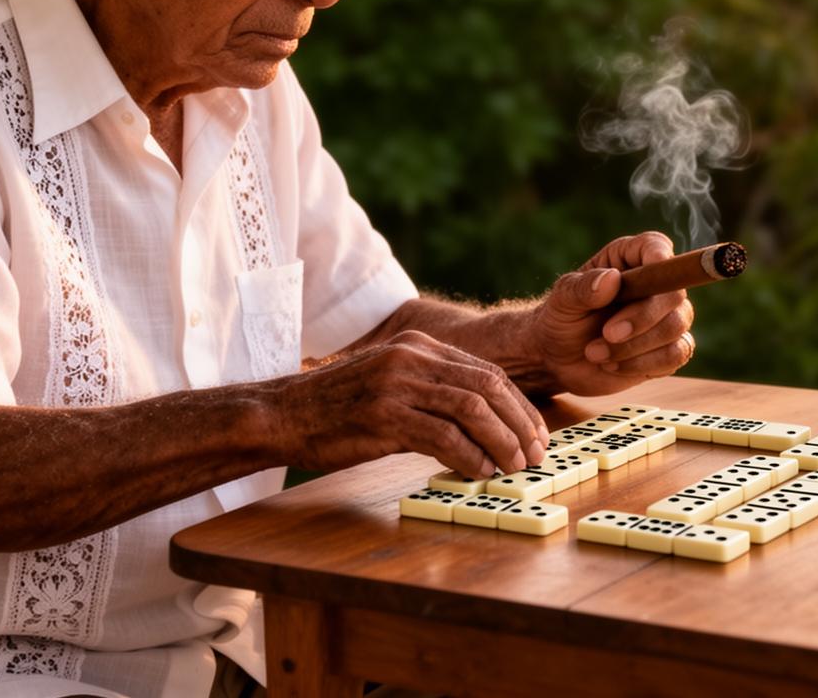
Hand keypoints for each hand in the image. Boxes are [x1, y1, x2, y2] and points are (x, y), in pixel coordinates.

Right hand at [276, 331, 547, 478]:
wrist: (281, 414)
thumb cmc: (336, 409)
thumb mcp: (389, 384)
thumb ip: (431, 394)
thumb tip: (480, 426)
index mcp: (418, 345)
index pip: (487, 372)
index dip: (518, 406)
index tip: (536, 434)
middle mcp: (411, 357)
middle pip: (487, 387)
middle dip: (519, 424)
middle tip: (535, 454)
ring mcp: (397, 383)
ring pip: (471, 408)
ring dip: (501, 442)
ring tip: (514, 467)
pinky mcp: (383, 415)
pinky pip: (442, 435)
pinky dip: (468, 456)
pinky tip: (479, 472)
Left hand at [531, 232, 697, 396]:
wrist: (559, 360)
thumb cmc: (562, 320)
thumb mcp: (562, 301)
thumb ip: (582, 288)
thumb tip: (612, 278)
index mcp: (629, 260)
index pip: (656, 247)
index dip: (659, 257)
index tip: (649, 272)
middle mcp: (655, 286)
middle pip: (673, 293)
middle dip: (642, 317)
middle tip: (607, 333)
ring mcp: (666, 317)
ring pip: (676, 326)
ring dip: (635, 345)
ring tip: (596, 353)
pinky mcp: (670, 349)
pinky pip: (677, 353)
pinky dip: (643, 363)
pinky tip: (614, 365)